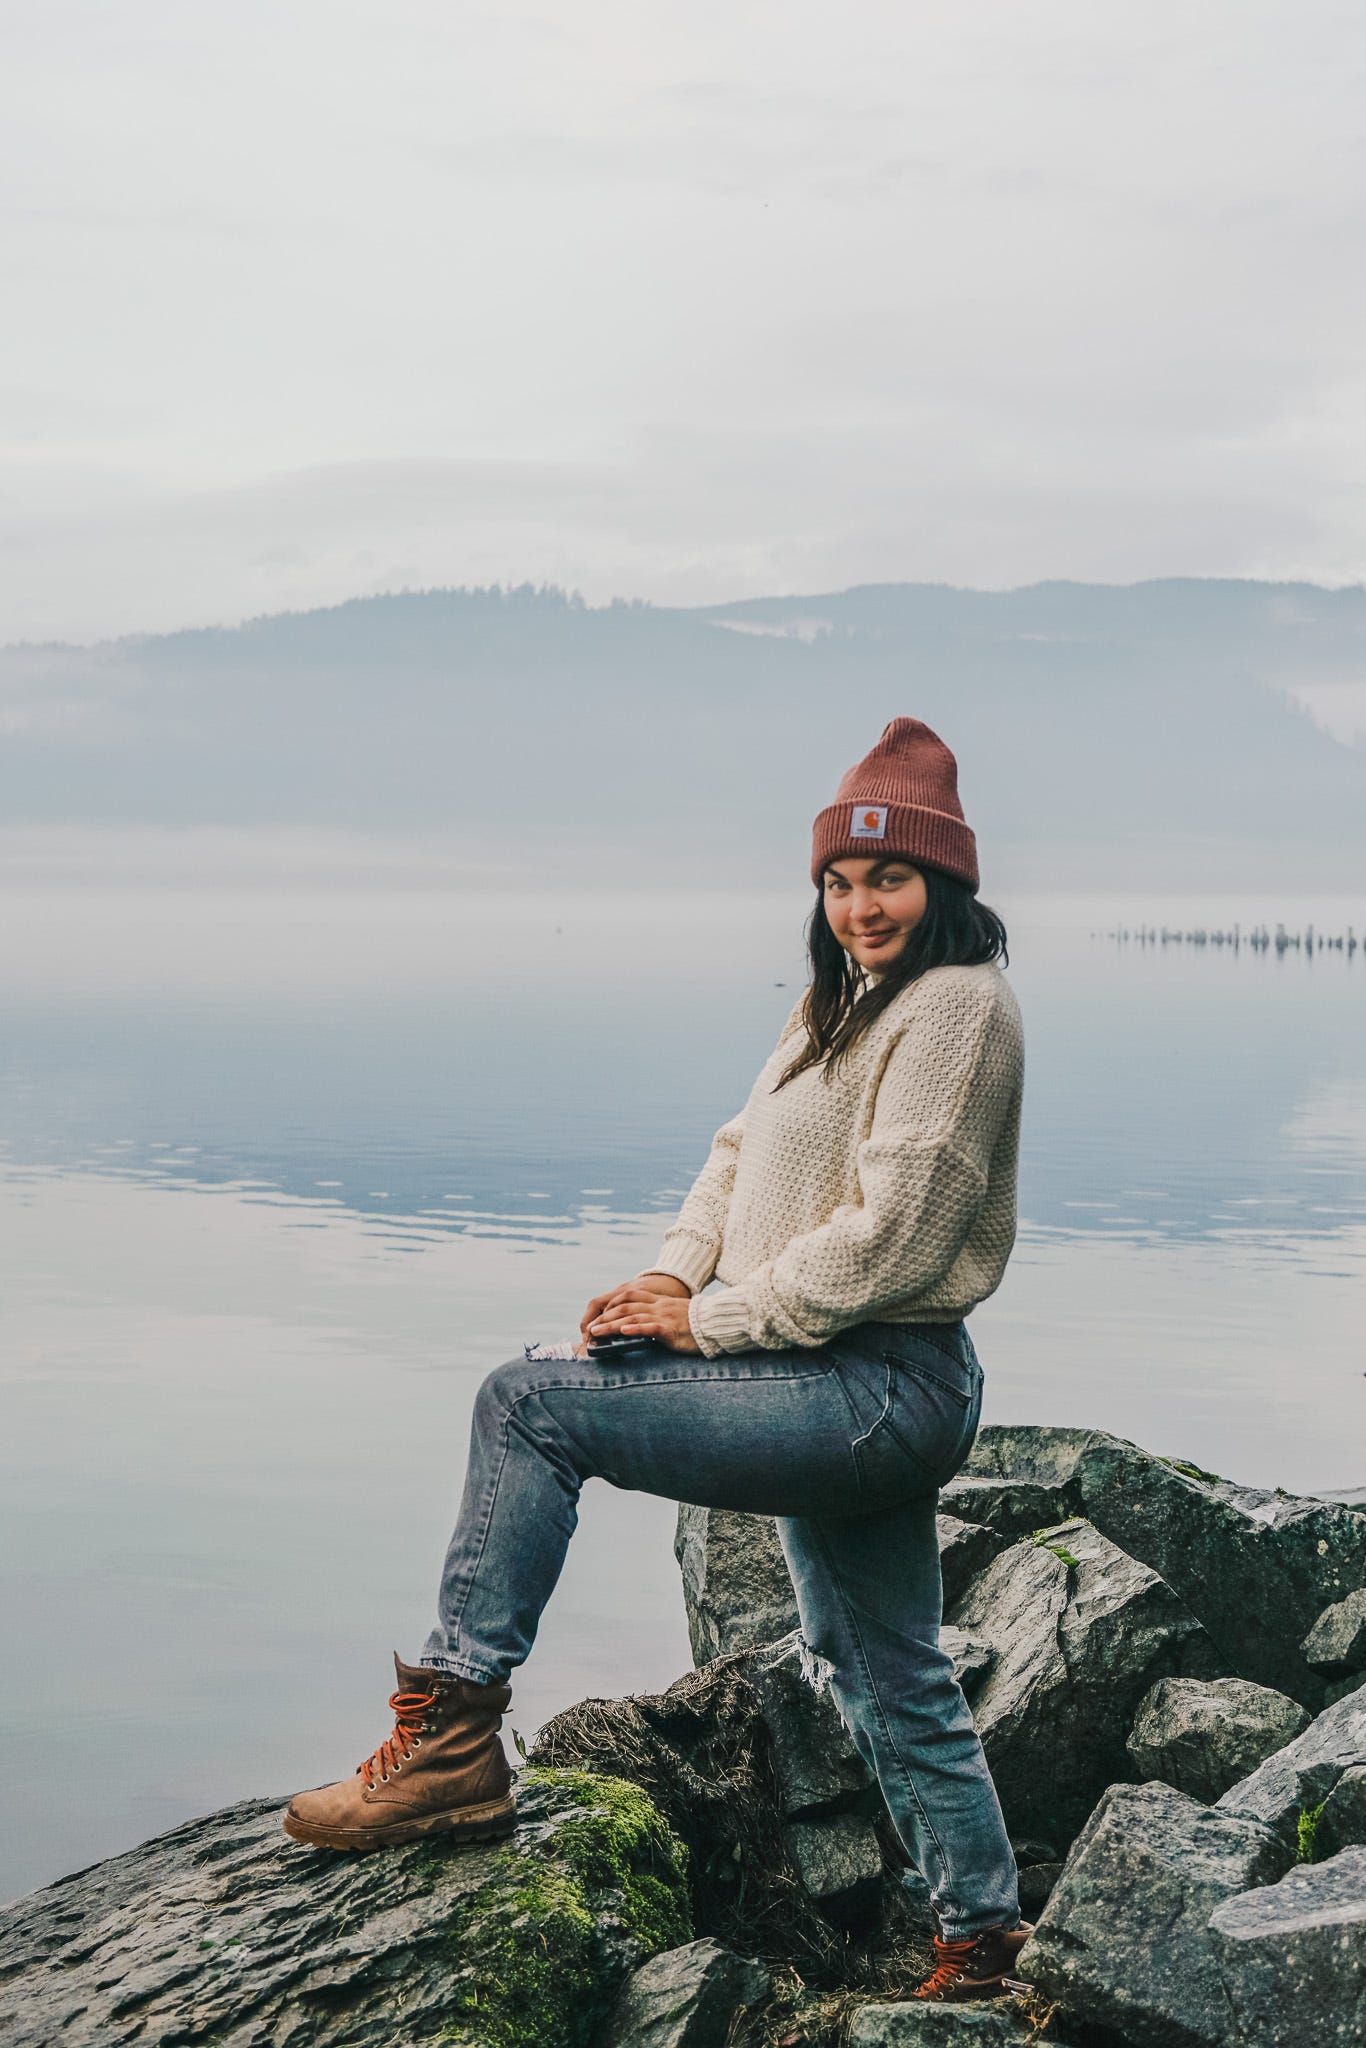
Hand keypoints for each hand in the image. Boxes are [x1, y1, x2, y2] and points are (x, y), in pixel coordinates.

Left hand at [584, 1287, 699, 1354]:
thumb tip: (645, 1327)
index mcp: (660, 1302)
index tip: (599, 1315)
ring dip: (611, 1325)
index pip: (630, 1297)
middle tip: (590, 1328)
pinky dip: (634, 1329)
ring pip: (632, 1317)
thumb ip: (662, 1317)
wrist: (718, 1323)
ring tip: (597, 1332)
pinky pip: (649, 1328)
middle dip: (605, 1317)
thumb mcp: (677, 1315)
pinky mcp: (671, 1330)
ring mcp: (664, 1317)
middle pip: (625, 1307)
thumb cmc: (699, 1324)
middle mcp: (659, 1306)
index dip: (612, 1305)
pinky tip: (622, 1332)